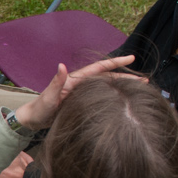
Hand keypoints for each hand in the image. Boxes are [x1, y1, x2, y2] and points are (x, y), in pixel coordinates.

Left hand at [12, 55, 136, 132]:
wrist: (33, 119)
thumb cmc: (40, 109)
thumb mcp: (49, 96)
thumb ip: (56, 82)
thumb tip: (61, 65)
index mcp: (75, 79)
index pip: (99, 68)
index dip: (115, 63)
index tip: (131, 58)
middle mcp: (81, 83)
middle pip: (107, 77)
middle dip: (126, 77)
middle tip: (144, 80)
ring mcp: (82, 92)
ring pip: (106, 87)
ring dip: (122, 86)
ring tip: (139, 89)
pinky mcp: (82, 101)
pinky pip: (102, 95)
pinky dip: (114, 95)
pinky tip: (122, 100)